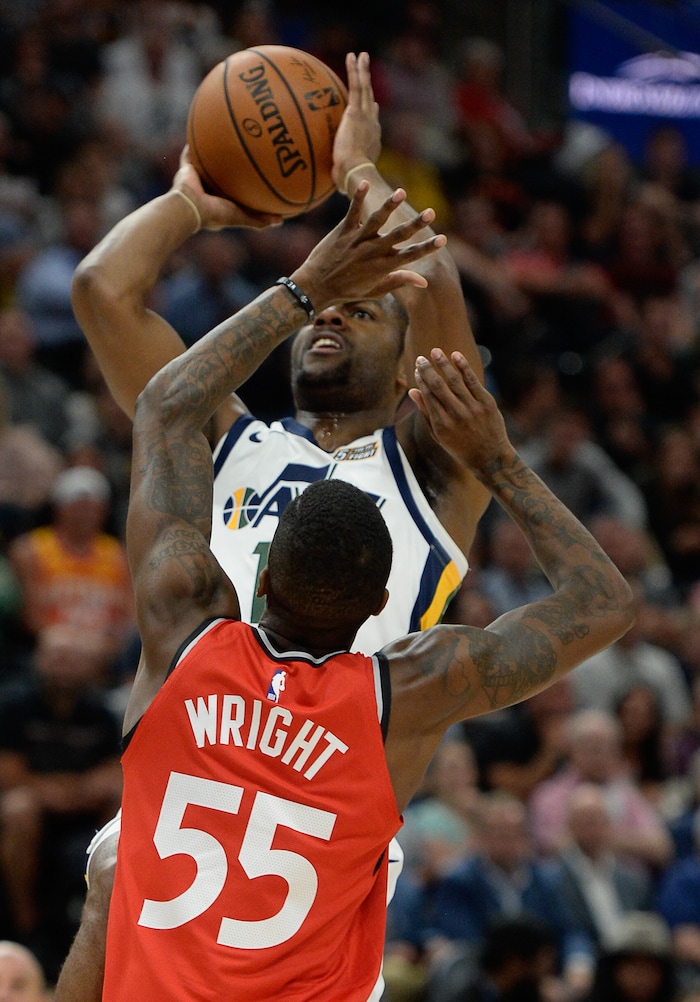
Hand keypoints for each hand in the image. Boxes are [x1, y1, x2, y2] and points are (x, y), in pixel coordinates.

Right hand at [173, 146, 282, 229]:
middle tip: (242, 154)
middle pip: (221, 174)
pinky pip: (190, 153)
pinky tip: (203, 129)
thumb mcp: (241, 217)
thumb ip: (259, 220)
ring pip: (206, 163)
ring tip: (223, 138)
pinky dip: (194, 144)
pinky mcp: (187, 168)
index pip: (234, 192)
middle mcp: (207, 190)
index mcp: (218, 202)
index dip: (243, 184)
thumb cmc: (216, 213)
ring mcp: (196, 179)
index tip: (255, 176)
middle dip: (229, 166)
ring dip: (213, 153)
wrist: (190, 206)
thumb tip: (281, 220)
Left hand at [291, 183, 444, 306]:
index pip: (411, 256)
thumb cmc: (348, 291)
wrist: (316, 287)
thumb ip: (400, 281)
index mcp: (383, 267)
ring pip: (376, 220)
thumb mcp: (376, 290)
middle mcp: (372, 252)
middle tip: (431, 213)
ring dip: (389, 206)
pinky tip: (365, 183)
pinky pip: (352, 212)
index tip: (443, 239)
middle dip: (416, 224)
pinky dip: (358, 198)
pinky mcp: (343, 232)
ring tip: (402, 193)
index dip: (427, 248)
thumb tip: (423, 281)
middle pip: (398, 235)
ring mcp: (357, 240)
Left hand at [331, 52, 380, 189]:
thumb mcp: (347, 178)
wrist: (355, 172)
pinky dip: (355, 71)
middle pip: (370, 100)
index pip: (372, 123)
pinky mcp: (355, 112)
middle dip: (369, 85)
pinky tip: (352, 57)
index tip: (372, 106)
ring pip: (365, 88)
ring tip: (361, 55)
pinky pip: (355, 86)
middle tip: (367, 71)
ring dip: (363, 70)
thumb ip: (344, 177)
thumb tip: (339, 188)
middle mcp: (372, 125)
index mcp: (371, 141)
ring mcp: (365, 117)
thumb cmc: (350, 181)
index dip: (372, 113)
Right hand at [408, 350, 514, 472]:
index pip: (428, 395)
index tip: (417, 368)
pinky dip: (463, 367)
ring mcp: (472, 408)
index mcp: (441, 424)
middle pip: (438, 386)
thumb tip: (412, 391)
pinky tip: (455, 356)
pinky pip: (473, 381)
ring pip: (455, 381)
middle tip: (421, 357)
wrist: (490, 458)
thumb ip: (426, 412)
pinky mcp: (487, 403)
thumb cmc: (461, 447)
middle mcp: (455, 415)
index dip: (421, 380)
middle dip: (428, 370)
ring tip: (435, 352)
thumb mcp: (439, 435)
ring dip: (443, 364)